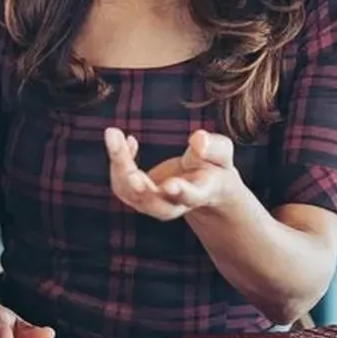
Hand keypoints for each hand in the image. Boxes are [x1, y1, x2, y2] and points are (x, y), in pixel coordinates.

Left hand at [105, 127, 240, 220]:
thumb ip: (215, 148)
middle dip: (136, 183)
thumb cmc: (214, 168)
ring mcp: (153, 203)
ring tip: (113, 134)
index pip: (191, 196)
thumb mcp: (223, 156)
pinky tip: (124, 138)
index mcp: (201, 194)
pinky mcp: (138, 196)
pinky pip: (121, 183)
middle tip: (126, 160)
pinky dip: (118, 159)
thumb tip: (198, 139)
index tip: (170, 185)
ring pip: (129, 193)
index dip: (181, 192)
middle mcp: (174, 204)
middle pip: (152, 201)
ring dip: (118, 164)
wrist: (203, 187)